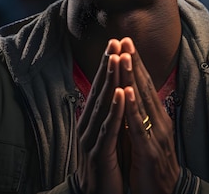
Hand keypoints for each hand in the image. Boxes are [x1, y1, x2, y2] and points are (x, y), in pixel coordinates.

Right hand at [75, 39, 125, 193]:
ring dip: (110, 80)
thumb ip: (109, 117)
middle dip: (108, 65)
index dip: (107, 66)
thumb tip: (116, 94)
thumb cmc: (103, 167)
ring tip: (116, 57)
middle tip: (115, 40)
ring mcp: (91, 139)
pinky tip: (120, 93)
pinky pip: (108, 128)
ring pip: (102, 104)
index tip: (115, 43)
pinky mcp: (100, 154)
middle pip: (99, 90)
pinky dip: (114, 109)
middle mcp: (88, 126)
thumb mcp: (106, 137)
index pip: (100, 88)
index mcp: (91, 121)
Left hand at [118, 37, 180, 193]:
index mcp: (157, 117)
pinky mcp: (149, 151)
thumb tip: (127, 96)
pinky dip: (133, 107)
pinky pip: (139, 126)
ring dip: (132, 76)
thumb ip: (139, 117)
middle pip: (144, 86)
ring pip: (142, 101)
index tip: (124, 43)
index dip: (134, 64)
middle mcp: (159, 121)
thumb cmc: (152, 166)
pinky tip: (126, 92)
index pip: (144, 85)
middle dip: (133, 62)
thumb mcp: (146, 136)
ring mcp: (156, 135)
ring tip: (123, 56)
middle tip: (124, 39)